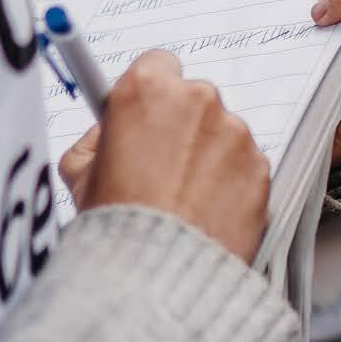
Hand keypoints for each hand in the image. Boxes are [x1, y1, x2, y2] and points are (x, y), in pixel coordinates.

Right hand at [57, 50, 267, 262]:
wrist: (158, 277)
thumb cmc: (118, 226)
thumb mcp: (79, 173)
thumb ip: (97, 138)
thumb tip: (108, 129)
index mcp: (147, 89)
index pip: (157, 64)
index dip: (150, 95)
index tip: (147, 114)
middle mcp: (197, 100)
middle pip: (194, 99)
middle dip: (181, 126)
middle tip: (161, 168)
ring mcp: (234, 131)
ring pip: (222, 133)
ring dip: (208, 155)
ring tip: (182, 199)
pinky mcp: (261, 165)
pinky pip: (244, 165)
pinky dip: (231, 183)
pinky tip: (206, 211)